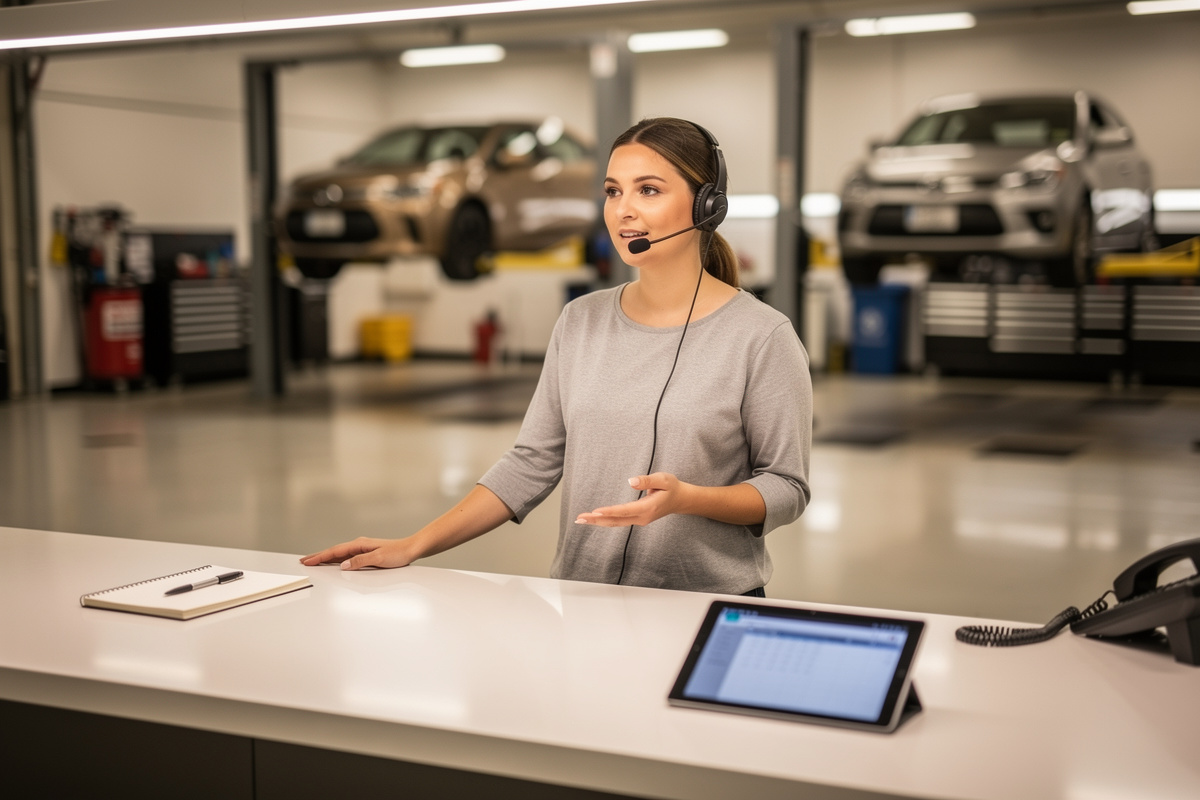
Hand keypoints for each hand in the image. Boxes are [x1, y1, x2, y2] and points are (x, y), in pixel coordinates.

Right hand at [300, 537, 418, 570]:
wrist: (411, 549)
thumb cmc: (398, 553)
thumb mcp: (379, 559)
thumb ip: (360, 561)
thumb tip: (343, 565)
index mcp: (359, 544)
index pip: (335, 552)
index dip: (320, 557)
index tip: (307, 561)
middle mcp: (358, 545)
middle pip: (333, 552)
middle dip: (318, 556)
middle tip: (303, 561)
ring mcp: (362, 549)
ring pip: (339, 554)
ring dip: (325, 558)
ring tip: (312, 562)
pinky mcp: (366, 554)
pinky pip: (346, 557)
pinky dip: (336, 560)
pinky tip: (333, 564)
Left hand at [574, 473, 688, 527]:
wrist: (681, 499)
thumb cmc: (672, 487)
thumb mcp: (663, 479)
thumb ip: (647, 480)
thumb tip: (630, 481)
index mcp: (648, 507)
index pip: (624, 511)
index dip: (609, 511)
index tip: (595, 512)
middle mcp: (642, 517)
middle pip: (616, 521)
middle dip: (596, 520)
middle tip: (579, 519)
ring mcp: (639, 520)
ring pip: (616, 523)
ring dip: (598, 522)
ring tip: (581, 520)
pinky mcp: (637, 519)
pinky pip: (618, 521)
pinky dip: (605, 520)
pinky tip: (594, 519)